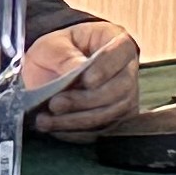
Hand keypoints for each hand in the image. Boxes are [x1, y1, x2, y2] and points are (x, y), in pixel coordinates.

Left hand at [25, 20, 141, 136]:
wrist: (51, 73)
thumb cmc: (56, 53)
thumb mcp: (52, 45)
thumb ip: (64, 55)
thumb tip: (76, 70)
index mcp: (117, 41)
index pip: (121, 53)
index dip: (105, 68)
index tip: (85, 80)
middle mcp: (128, 69)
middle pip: (120, 88)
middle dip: (86, 100)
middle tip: (56, 103)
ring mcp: (126, 96)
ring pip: (111, 113)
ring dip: (77, 120)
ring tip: (47, 120)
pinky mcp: (116, 119)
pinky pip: (102, 131)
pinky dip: (77, 133)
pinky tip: (56, 128)